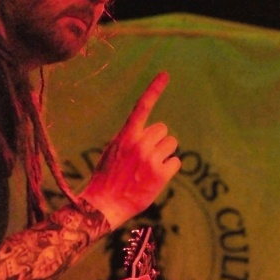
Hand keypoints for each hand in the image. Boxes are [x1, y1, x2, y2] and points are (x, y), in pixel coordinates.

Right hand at [80, 73, 180, 229]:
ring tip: (148, 169)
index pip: (142, 107)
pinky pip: (176, 162)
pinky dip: (168, 169)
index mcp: (125, 136)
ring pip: (171, 145)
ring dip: (164, 154)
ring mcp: (150, 159)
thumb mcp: (112, 152)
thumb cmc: (107, 179)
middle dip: (158, 142)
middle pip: (163, 130)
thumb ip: (129, 139)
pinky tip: (154, 179)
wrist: (104, 205)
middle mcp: (139, 143)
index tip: (165, 74)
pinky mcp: (161, 174)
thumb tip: (148, 133)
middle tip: (144, 158)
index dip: (154, 89)